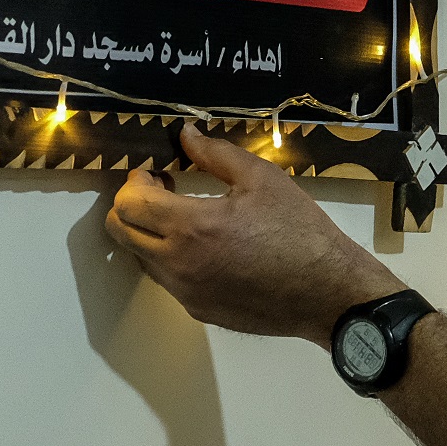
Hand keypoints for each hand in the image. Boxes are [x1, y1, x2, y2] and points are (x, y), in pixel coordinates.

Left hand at [106, 123, 404, 341]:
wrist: (326, 292)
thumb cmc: (298, 229)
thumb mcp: (262, 179)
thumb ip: (216, 154)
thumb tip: (185, 134)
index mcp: (191, 227)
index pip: (129, 203)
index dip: (134, 181)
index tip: (155, 172)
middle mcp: (177, 265)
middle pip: (120, 233)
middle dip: (129, 207)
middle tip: (161, 192)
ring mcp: (185, 293)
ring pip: (140, 259)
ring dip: (149, 234)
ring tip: (187, 219)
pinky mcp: (198, 311)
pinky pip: (168, 281)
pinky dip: (172, 259)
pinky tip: (208, 249)